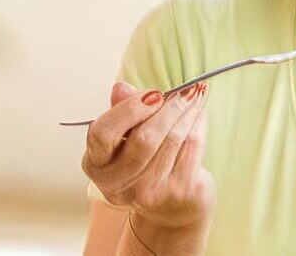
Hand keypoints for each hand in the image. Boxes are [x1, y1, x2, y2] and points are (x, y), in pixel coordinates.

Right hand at [82, 82, 214, 245]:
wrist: (172, 207)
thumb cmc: (146, 160)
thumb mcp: (128, 136)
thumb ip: (123, 111)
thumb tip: (121, 88)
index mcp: (96, 164)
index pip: (102, 134)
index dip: (129, 110)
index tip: (153, 94)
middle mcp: (116, 183)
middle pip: (143, 139)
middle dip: (168, 109)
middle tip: (186, 90)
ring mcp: (146, 191)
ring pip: (171, 141)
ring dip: (187, 113)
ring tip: (196, 95)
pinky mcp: (176, 192)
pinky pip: (191, 149)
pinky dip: (198, 126)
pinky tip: (200, 114)